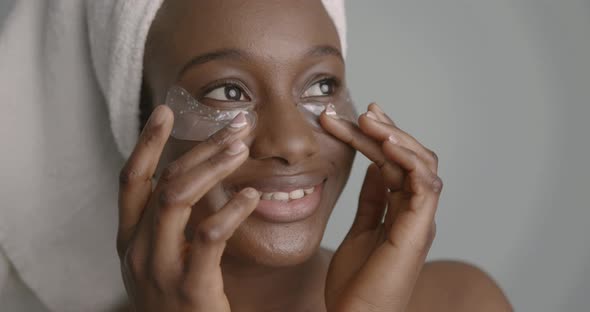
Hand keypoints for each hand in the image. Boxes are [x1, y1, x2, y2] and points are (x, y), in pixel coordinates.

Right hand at [116, 106, 257, 311]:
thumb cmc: (178, 300)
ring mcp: (158, 268)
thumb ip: (168, 222)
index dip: (146, 143)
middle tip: (235, 126)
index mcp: (128, 239)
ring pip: (178, 198)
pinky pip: (208, 236)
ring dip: (213, 167)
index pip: (131, 179)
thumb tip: (193, 176)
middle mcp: (136, 249)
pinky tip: (252, 195)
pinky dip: (232, 209)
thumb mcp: (161, 258)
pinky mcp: (189, 287)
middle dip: (200, 147)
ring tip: (242, 148)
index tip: (166, 110)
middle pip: (164, 181)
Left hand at [322, 104, 442, 311]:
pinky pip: (425, 186)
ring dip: (396, 138)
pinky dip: (410, 161)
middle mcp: (416, 211)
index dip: (379, 137)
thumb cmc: (357, 283)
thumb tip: (373, 169)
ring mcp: (420, 220)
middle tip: (361, 112)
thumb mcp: (362, 230)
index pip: (394, 163)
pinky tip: (386, 144)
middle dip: (384, 131)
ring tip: (369, 121)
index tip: (360, 116)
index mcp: (402, 211)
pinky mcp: (419, 229)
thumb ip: (372, 201)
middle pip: (408, 158)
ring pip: (421, 165)